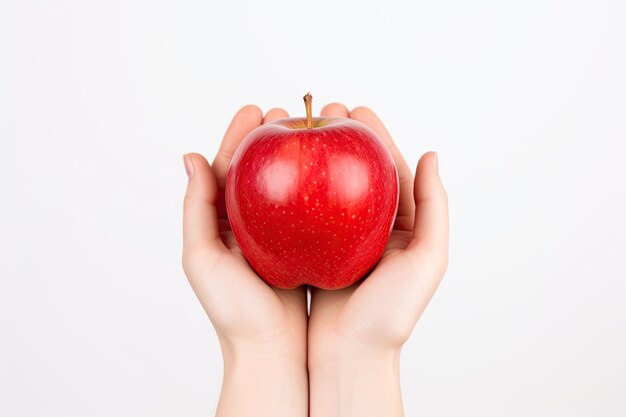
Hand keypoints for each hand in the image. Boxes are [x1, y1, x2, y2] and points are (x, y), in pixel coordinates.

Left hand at [182, 106, 307, 416]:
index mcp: (225, 222)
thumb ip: (195, 206)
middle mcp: (254, 225)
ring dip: (304, 156)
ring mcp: (283, 236)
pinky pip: (316, 211)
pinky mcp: (309, 248)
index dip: (241, 136)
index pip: (231, 168)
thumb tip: (191, 155)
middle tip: (288, 111)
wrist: (273, 352)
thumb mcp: (202, 258)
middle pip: (266, 170)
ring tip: (316, 130)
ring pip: (295, 186)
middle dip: (276, 138)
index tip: (254, 109)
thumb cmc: (234, 312)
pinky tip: (336, 170)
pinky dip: (323, 187)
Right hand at [308, 104, 448, 416]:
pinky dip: (292, 191)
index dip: (374, 137)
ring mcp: (336, 239)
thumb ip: (435, 206)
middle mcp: (367, 229)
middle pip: (352, 172)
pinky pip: (300, 214)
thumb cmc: (391, 315)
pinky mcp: (310, 252)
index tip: (358, 110)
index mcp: (399, 226)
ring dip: (313, 158)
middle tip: (326, 111)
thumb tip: (432, 154)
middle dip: (340, 139)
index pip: (388, 169)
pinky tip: (280, 171)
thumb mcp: (427, 260)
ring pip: (322, 188)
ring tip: (300, 131)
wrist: (350, 356)